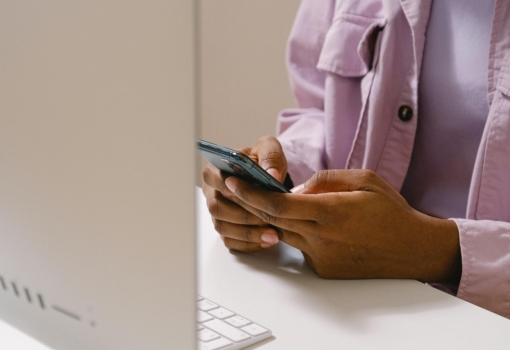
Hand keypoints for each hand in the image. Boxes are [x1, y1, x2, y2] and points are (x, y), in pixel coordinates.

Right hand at [202, 136, 286, 251]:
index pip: (212, 179)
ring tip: (273, 234)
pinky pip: (231, 242)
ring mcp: (218, 213)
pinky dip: (249, 244)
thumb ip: (270, 156)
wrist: (267, 177)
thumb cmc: (263, 161)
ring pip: (223, 228)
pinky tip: (268, 241)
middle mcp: (212, 193)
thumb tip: (272, 174)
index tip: (248, 194)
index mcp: (216, 170)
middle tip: (268, 218)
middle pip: (217, 208)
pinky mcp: (227, 229)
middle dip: (243, 215)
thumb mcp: (268, 148)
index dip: (228, 188)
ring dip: (248, 233)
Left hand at [224, 169, 461, 283]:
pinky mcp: (324, 269)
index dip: (251, 194)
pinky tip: (302, 222)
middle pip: (273, 220)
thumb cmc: (391, 211)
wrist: (413, 249)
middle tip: (236, 188)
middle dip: (251, 203)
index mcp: (331, 212)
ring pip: (284, 234)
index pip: (278, 205)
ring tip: (263, 200)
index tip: (235, 182)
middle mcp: (322, 238)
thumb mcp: (363, 180)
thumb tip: (296, 188)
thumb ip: (325, 180)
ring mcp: (321, 257)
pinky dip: (294, 232)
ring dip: (270, 218)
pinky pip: (299, 247)